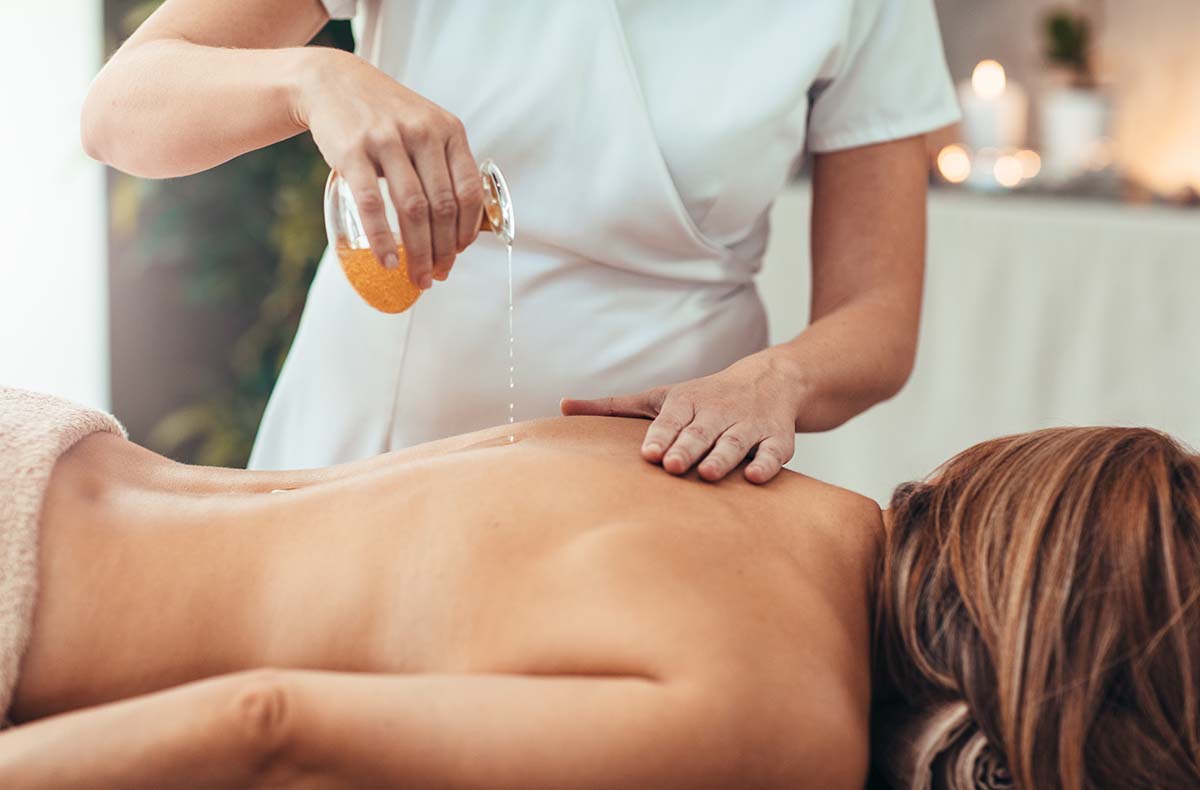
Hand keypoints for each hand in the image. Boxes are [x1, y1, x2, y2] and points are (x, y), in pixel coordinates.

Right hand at [294, 49, 483, 287]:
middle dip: (443, 251)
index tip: (459, 254)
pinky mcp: (353, 151)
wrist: (333, 82)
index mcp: (448, 130)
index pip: (469, 191)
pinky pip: (372, 204)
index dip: (467, 231)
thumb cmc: (385, 115)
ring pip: (413, 209)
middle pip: (442, 207)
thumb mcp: (426, 126)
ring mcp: (387, 140)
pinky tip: (387, 261)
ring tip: (418, 276)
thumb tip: (460, 227)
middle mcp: (423, 132)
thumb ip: (445, 164)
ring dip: (418, 252)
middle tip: (437, 274)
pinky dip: (382, 239)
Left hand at [561, 352, 801, 483]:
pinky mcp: (777, 440)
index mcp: (687, 402)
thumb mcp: (658, 398)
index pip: (671, 419)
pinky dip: (766, 464)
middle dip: (688, 446)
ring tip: (709, 475)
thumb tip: (560, 407)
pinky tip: (754, 477)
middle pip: (701, 431)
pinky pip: (773, 453)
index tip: (649, 454)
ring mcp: (749, 425)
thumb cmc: (701, 398)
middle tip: (673, 466)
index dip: (661, 435)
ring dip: (723, 456)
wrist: (770, 380)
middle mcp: (717, 412)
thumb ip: (611, 408)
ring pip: (735, 441)